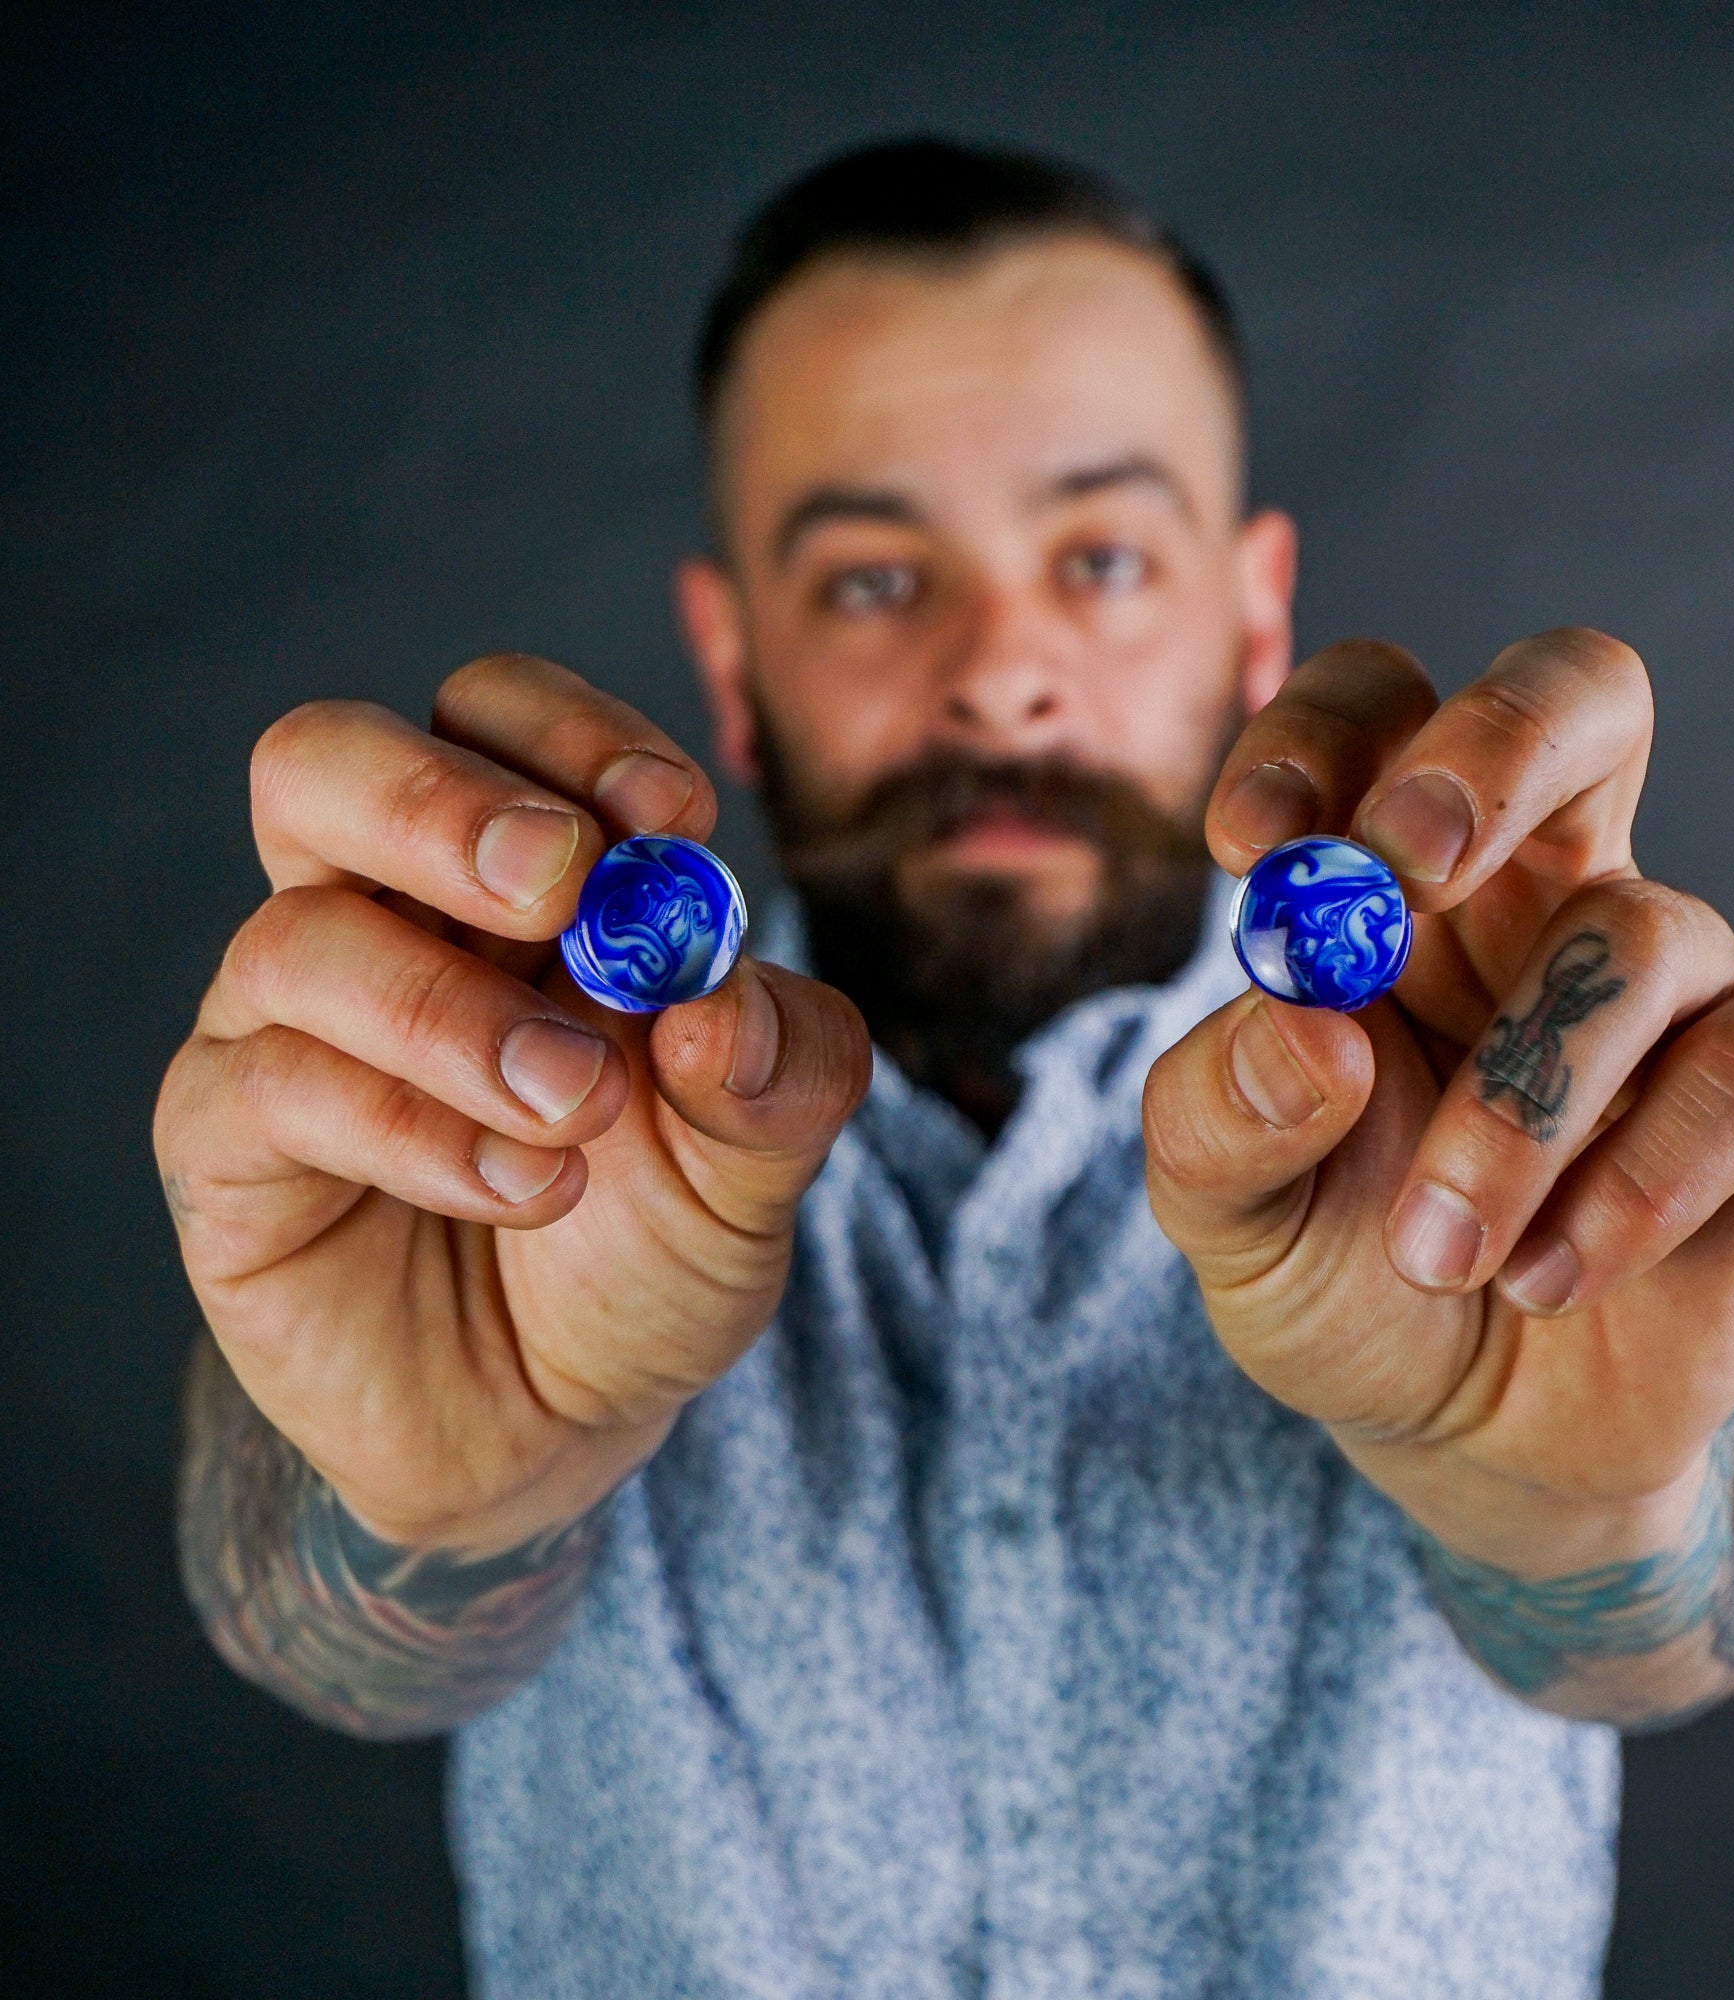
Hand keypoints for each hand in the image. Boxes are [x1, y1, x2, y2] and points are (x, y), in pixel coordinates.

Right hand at [155, 655, 869, 1553]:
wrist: (568, 1418)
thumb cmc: (651, 1245)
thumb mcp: (759, 1159)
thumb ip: (780, 1065)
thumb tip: (720, 991)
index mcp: (510, 878)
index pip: (490, 717)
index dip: (570, 737)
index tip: (669, 816)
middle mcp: (380, 920)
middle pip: (326, 763)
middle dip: (443, 803)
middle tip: (563, 883)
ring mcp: (285, 1027)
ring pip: (302, 939)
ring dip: (459, 1016)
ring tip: (579, 1108)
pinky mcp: (229, 1148)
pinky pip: (274, 1088)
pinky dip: (415, 1131)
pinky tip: (525, 1187)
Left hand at [1144, 630, 1733, 1572]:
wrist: (1467, 1433)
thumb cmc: (1339, 1278)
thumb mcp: (1225, 1214)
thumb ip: (1218, 1114)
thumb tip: (1303, 1024)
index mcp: (1388, 888)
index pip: (1379, 712)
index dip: (1316, 739)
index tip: (1251, 847)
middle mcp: (1539, 897)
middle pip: (1580, 695)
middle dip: (1498, 748)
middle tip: (1409, 865)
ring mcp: (1669, 980)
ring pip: (1639, 933)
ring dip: (1522, 1105)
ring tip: (1439, 1255)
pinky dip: (1641, 1179)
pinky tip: (1550, 1274)